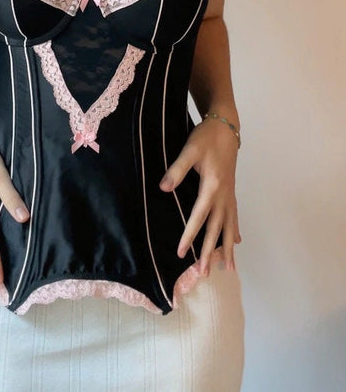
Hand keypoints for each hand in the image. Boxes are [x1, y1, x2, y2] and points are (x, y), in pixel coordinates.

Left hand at [158, 118, 241, 275]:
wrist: (226, 126)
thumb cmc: (206, 137)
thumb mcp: (190, 150)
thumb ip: (177, 169)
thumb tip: (164, 187)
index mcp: (213, 186)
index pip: (199, 217)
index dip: (189, 236)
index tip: (180, 253)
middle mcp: (224, 195)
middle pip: (216, 228)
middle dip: (210, 252)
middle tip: (204, 273)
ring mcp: (230, 194)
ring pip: (229, 226)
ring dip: (227, 248)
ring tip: (228, 269)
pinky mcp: (231, 191)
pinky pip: (234, 217)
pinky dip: (235, 231)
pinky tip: (236, 242)